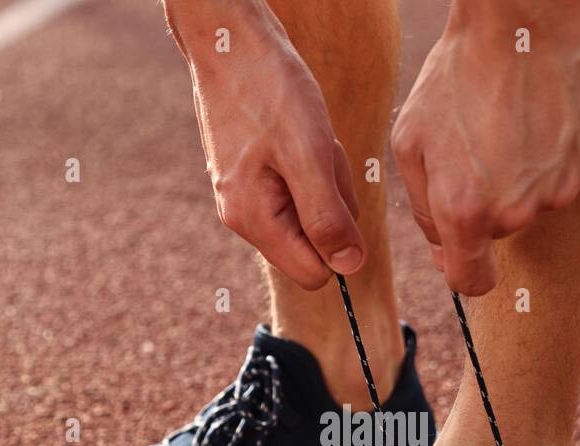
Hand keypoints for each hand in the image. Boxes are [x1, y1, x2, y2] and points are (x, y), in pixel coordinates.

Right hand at [166, 0, 363, 288]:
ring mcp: (245, 196)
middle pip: (315, 240)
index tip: (336, 191)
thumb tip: (349, 267)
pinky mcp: (252, 175)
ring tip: (306, 134)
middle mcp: (244, 217)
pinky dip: (311, 159)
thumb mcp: (310, 154)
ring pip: (310, 209)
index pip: (315, 273)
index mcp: (254, 220)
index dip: (339, 241)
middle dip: (332, 202)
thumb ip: (328, 217)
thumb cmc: (269, 88)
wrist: (230, 38)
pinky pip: (299, 184)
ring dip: (324, 175)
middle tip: (319, 153)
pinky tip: (297, 129)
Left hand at [391, 1, 579, 295]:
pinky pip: (569, 177)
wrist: (524, 17)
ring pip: (535, 203)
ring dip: (523, 175)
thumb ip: (424, 207)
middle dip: (486, 202)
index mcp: (465, 211)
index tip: (459, 249)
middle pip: (499, 232)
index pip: (470, 282)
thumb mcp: (411, 140)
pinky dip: (557, 156)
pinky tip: (545, 116)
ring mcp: (560, 190)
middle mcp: (516, 211)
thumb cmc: (457, 73)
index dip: (461, 267)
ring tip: (514, 121)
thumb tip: (444, 247)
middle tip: (482, 143)